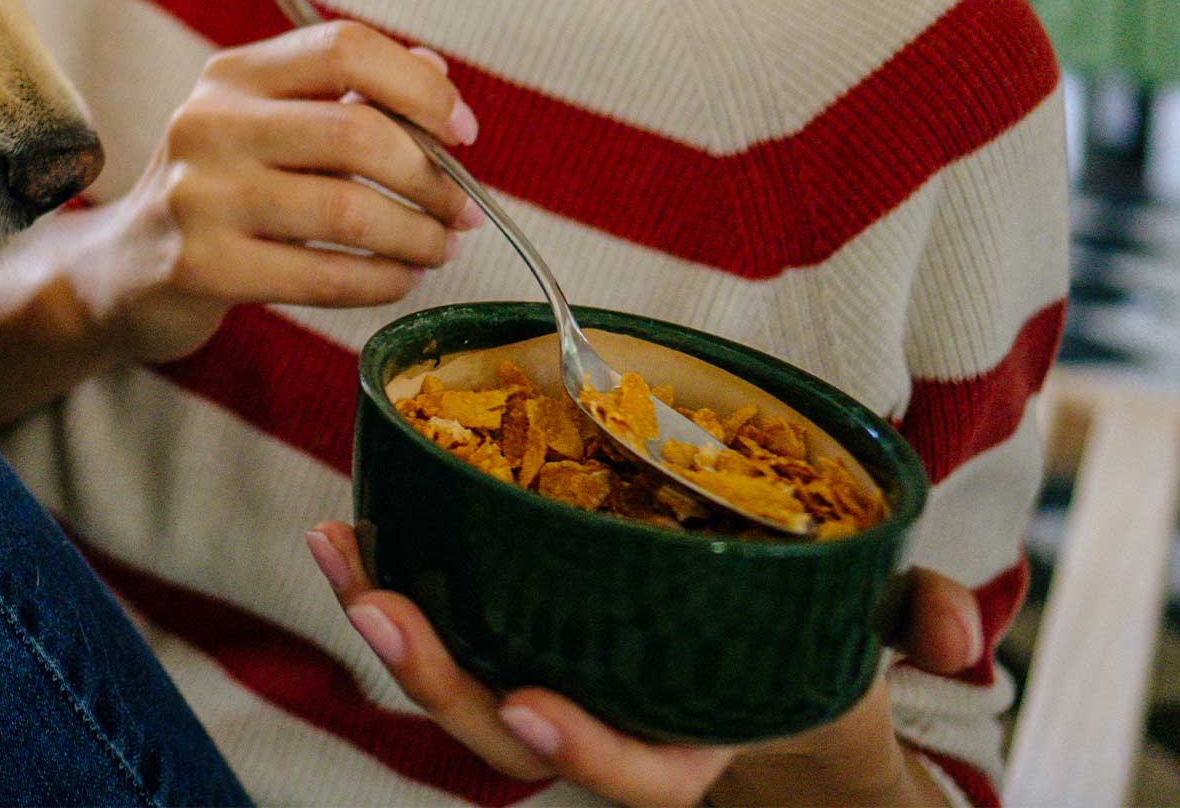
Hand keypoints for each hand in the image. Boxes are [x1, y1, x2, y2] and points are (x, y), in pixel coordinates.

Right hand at [76, 18, 483, 365]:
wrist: (123, 269)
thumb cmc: (219, 190)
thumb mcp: (268, 126)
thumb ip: (348, 96)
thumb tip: (436, 72)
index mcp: (232, 75)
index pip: (343, 48)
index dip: (420, 86)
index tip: (463, 130)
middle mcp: (209, 124)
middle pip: (357, 132)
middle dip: (432, 176)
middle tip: (464, 208)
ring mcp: (200, 196)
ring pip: (348, 211)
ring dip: (417, 235)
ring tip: (438, 248)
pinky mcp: (202, 268)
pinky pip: (322, 276)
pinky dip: (380, 280)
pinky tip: (398, 278)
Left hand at [305, 521, 982, 807]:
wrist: (760, 668)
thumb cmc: (809, 648)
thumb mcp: (876, 638)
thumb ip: (924, 622)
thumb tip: (960, 625)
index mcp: (687, 736)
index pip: (635, 771)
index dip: (586, 752)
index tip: (536, 710)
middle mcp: (604, 720)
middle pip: (506, 731)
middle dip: (437, 680)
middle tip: (379, 608)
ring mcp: (552, 676)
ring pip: (457, 683)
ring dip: (389, 623)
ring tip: (336, 552)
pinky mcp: (515, 625)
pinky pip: (449, 622)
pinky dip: (398, 577)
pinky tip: (351, 525)